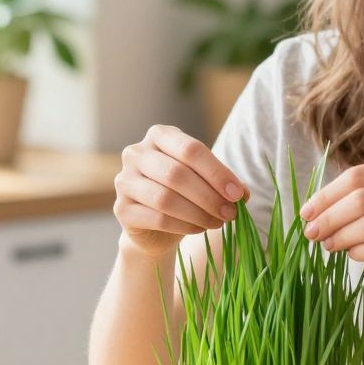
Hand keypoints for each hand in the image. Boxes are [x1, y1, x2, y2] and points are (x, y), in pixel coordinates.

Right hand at [113, 125, 247, 260]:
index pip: (190, 149)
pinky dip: (184, 226)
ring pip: (165, 198)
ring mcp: (124, 180)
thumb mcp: (206, 181)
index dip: (217, 173)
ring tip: (217, 222)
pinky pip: (157, 218)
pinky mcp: (121, 208)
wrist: (156, 225)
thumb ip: (224, 183)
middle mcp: (136, 153)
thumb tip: (242, 194)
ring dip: (198, 213)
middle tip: (230, 213)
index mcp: (160, 135)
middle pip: (176, 174)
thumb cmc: (185, 193)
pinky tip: (198, 229)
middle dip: (209, 196)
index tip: (237, 194)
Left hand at [298, 155, 363, 295]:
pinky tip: (352, 255)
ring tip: (327, 246)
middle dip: (328, 216)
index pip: (360, 175)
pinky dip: (362, 252)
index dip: (327, 194)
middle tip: (310, 233)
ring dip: (341, 236)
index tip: (306, 212)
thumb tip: (321, 206)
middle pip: (362, 198)